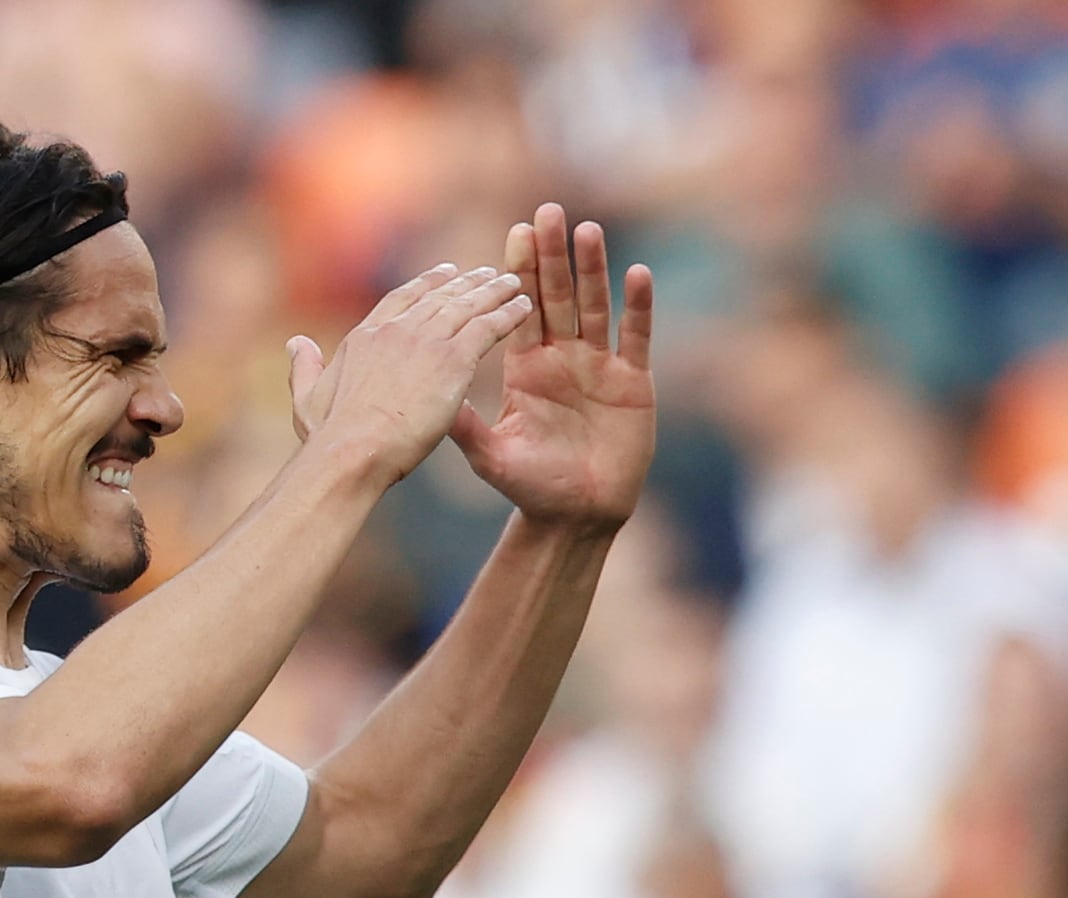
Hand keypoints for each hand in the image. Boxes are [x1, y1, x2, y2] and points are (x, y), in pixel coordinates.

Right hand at [287, 264, 531, 482]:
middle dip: (465, 283)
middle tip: (486, 274)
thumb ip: (305, 368)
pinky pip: (487, 327)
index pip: (401, 301)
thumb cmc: (330, 438)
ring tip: (512, 283)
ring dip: (492, 292)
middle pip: (438, 298)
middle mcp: (396, 330)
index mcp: (365, 338)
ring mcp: (425, 341)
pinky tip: (524, 307)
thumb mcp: (309, 399)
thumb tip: (296, 342)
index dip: (425, 286)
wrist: (353, 451)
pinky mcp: (452, 359)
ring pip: (467, 306)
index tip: (443, 276)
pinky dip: (507, 314)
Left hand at [448, 206, 654, 533]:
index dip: (519, 272)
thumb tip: (429, 393)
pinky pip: (636, 338)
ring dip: (592, 269)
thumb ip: (464, 423)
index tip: (514, 231)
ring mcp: (599, 367)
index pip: (520, 310)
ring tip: (587, 230)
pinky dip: (638, 307)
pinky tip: (638, 274)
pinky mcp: (632, 383)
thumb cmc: (531, 487)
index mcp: (527, 367)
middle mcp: (563, 358)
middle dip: (551, 255)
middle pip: (557, 296)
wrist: (576, 516)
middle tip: (547, 211)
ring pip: (596, 308)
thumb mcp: (490, 454)